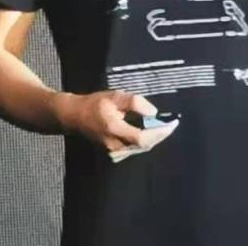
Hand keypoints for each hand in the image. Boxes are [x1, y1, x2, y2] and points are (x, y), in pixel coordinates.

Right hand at [55, 89, 175, 152]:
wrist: (75, 116)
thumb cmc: (95, 104)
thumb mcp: (115, 97)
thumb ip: (134, 103)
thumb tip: (153, 112)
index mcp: (115, 129)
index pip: (143, 138)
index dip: (159, 132)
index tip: (172, 124)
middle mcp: (115, 144)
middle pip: (144, 145)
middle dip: (160, 135)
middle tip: (172, 124)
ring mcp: (114, 150)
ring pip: (141, 147)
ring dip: (154, 138)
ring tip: (165, 126)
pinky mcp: (115, 151)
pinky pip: (135, 147)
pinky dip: (146, 139)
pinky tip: (152, 131)